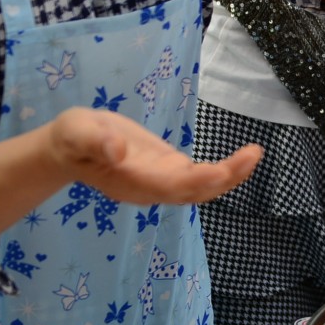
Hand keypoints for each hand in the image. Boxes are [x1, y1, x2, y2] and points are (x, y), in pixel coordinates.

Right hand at [46, 108, 261, 205]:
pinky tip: (245, 157)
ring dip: (230, 175)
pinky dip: (224, 171)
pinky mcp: (168, 171)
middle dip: (224, 177)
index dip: (196, 181)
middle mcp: (149, 189)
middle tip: (252, 155)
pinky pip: (200, 178)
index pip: (167, 187)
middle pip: (192, 192)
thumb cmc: (72, 138)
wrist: (69, 148)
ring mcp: (160, 183)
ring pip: (201, 188)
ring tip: (255, 154)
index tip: (221, 170)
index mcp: (129, 182)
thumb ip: (96, 141)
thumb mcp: (76, 132)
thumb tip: (118, 150)